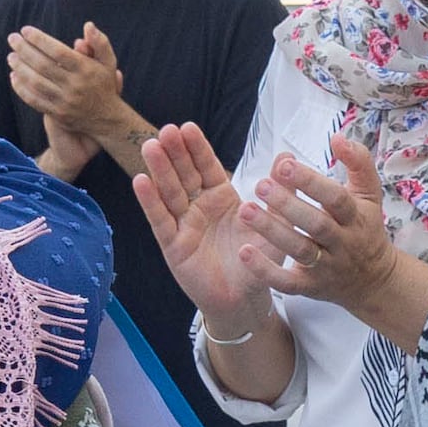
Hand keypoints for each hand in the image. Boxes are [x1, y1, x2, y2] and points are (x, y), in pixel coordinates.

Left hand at [4, 21, 134, 165]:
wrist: (107, 119)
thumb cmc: (104, 85)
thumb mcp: (108, 62)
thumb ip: (99, 43)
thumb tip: (88, 25)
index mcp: (85, 69)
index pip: (58, 51)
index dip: (40, 40)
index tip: (25, 30)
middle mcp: (74, 85)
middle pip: (43, 65)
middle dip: (24, 50)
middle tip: (12, 38)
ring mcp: (64, 101)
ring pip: (36, 83)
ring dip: (20, 68)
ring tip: (11, 56)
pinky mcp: (57, 114)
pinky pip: (34, 101)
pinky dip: (21, 89)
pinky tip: (14, 77)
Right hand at [126, 121, 276, 327]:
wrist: (245, 299)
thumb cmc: (257, 261)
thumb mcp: (273, 224)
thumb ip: (279, 192)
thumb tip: (287, 155)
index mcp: (221, 198)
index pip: (207, 167)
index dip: (197, 148)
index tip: (188, 127)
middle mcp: (199, 208)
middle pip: (184, 175)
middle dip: (175, 153)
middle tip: (166, 130)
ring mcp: (183, 225)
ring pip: (169, 193)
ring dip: (159, 170)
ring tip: (150, 147)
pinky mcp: (173, 246)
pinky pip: (160, 221)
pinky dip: (150, 202)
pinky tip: (140, 181)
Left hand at [247, 136, 427, 339]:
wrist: (372, 279)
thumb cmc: (364, 227)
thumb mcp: (369, 194)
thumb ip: (359, 162)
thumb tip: (338, 137)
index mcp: (355, 217)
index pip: (335, 198)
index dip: (311, 182)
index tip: (284, 165)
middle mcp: (342, 243)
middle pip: (316, 224)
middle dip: (288, 205)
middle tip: (260, 185)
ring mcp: (326, 267)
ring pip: (299, 250)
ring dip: (272, 231)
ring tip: (245, 210)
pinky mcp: (310, 287)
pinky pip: (287, 283)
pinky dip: (266, 270)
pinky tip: (244, 252)